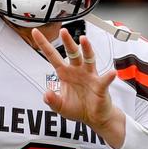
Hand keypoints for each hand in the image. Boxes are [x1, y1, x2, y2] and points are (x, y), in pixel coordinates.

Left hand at [31, 28, 124, 146]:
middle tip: (63, 31)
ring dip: (86, 49)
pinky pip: (104, 80)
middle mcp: (77, 71)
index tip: (36, 32)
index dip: (44, 44)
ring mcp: (90, 76)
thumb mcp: (60, 107)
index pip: (53, 56)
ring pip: (88, 59)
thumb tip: (46, 94)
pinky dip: (108, 76)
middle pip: (72, 53)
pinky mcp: (100, 85)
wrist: (94, 117)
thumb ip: (52, 101)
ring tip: (84, 40)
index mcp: (65, 73)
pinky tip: (111, 73)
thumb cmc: (78, 108)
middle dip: (68, 42)